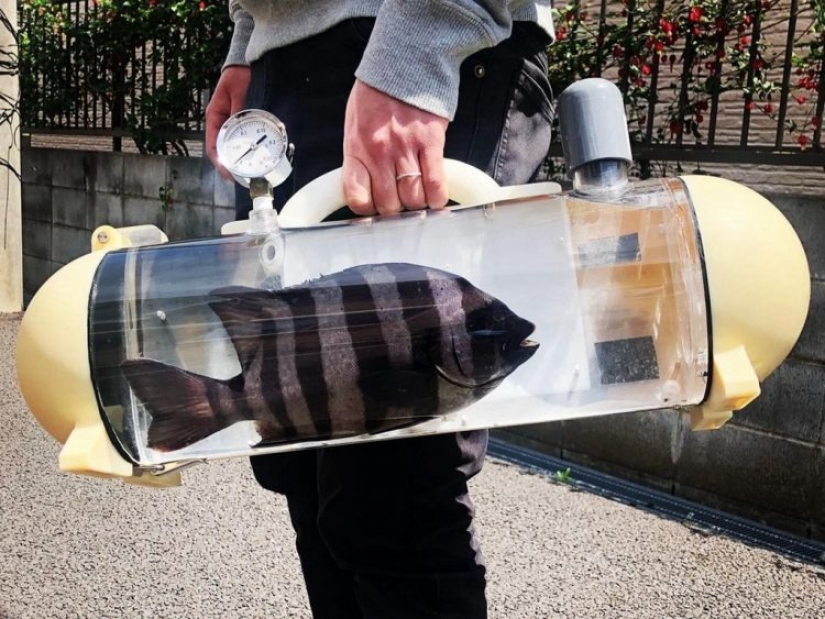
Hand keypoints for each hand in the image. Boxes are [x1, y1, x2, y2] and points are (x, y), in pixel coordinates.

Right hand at [205, 65, 251, 178]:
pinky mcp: (240, 123)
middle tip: (239, 179)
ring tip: (245, 175)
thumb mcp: (237, 91)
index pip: (212, 144)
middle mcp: (220, 122)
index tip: (227, 172)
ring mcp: (230, 123)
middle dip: (228, 166)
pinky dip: (244, 150)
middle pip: (220, 150)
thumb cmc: (239, 75)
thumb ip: (238, 108)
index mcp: (214, 116)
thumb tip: (239, 125)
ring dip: (235, 161)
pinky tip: (253, 159)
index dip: (219, 160)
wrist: (245, 65)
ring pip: (230, 147)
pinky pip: (240, 140)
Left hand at [343, 80, 448, 214]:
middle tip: (400, 199)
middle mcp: (379, 153)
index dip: (368, 210)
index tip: (375, 206)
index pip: (357, 198)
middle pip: (389, 204)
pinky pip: (435, 184)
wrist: (405, 62)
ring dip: (417, 203)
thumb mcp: (355, 125)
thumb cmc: (378, 94)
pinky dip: (437, 197)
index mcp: (357, 149)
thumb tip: (366, 186)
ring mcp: (406, 149)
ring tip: (418, 194)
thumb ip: (359, 157)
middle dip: (396, 208)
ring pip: (413, 199)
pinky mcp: (431, 143)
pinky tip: (436, 195)